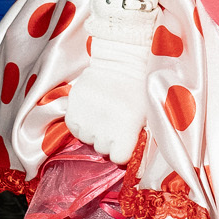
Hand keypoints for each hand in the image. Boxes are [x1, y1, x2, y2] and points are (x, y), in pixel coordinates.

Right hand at [65, 0, 155, 164]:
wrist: (120, 61)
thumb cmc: (138, 89)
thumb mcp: (146, 115)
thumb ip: (138, 138)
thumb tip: (129, 157)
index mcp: (126, 129)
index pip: (119, 158)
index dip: (122, 150)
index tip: (125, 139)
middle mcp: (104, 127)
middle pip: (102, 149)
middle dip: (108, 140)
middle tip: (115, 123)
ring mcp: (86, 118)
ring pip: (86, 139)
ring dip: (94, 132)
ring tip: (102, 115)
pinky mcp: (72, 108)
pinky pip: (74, 128)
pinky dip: (81, 123)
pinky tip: (91, 112)